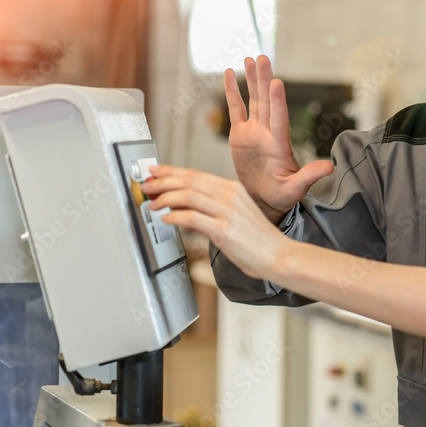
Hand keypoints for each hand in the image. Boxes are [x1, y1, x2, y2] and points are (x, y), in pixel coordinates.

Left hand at [144, 166, 288, 279]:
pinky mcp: (224, 230)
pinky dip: (176, 217)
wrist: (278, 255)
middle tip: (147, 185)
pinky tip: (167, 219)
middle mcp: (230, 195)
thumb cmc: (259, 239)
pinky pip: (193, 218)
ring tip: (154, 203)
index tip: (156, 172)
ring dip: (166, 198)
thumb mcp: (238, 214)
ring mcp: (228, 212)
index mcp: (234, 189)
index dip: (172, 171)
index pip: (197, 174)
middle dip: (163, 181)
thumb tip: (184, 205)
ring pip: (189, 195)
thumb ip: (214, 206)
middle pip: (190, 180)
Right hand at [226, 55, 332, 222]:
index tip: (276, 82)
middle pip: (266, 102)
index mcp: (279, 145)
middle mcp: (267, 133)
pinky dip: (233, 92)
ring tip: (250, 59)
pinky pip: (236, 109)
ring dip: (252, 80)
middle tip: (263, 58)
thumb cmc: (282, 196)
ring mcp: (254, 133)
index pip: (279, 118)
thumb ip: (309, 176)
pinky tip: (231, 74)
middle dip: (263, 80)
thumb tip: (330, 168)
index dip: (277, 101)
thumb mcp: (295, 188)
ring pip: (253, 101)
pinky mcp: (240, 136)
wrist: (264, 201)